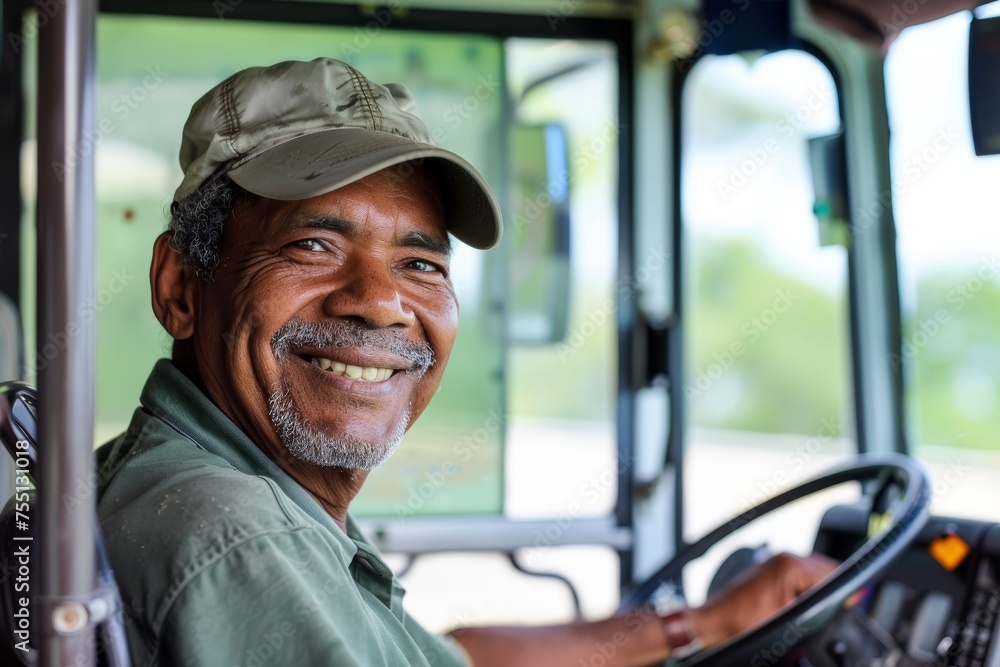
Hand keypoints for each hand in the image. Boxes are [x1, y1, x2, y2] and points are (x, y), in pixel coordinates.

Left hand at [687, 552, 838, 647]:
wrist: (714, 622)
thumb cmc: (742, 623)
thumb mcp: (788, 620)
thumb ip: (818, 607)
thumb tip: (846, 599)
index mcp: (791, 565)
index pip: (835, 574)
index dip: (845, 592)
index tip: (849, 605)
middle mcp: (784, 557)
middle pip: (827, 570)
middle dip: (832, 589)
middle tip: (833, 610)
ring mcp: (776, 561)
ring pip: (814, 572)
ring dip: (819, 588)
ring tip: (814, 609)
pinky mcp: (770, 569)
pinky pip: (799, 575)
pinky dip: (805, 588)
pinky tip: (800, 604)